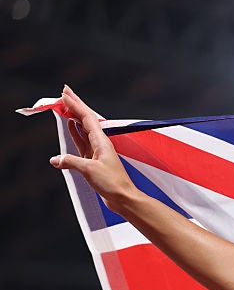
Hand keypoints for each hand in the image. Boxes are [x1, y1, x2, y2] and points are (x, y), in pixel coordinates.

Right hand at [50, 85, 137, 212]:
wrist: (123, 197)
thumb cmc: (112, 183)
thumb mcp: (89, 170)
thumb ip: (71, 162)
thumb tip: (55, 159)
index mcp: (101, 141)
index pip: (86, 117)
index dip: (76, 104)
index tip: (65, 94)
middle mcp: (100, 143)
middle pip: (85, 119)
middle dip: (74, 105)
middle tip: (63, 92)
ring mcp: (96, 151)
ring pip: (82, 128)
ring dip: (73, 116)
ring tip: (64, 105)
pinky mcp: (93, 160)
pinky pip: (82, 140)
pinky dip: (75, 131)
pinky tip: (70, 125)